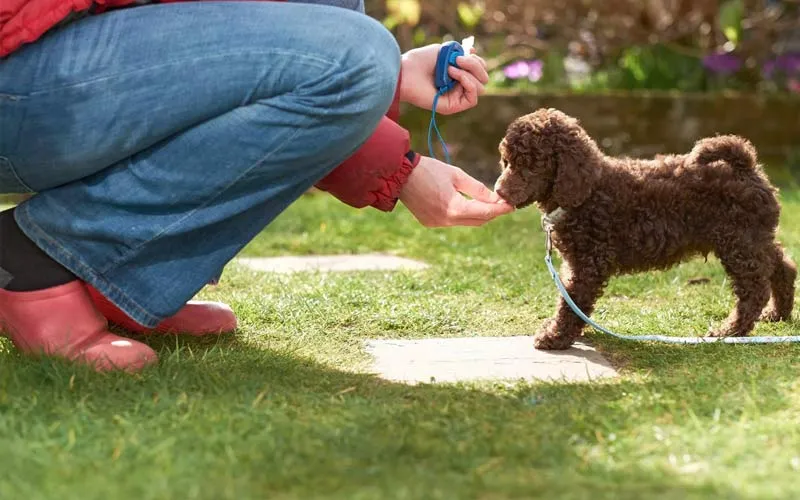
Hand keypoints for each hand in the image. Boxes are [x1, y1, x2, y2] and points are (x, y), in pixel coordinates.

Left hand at [399, 43, 488, 114]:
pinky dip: (468, 83)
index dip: (477, 61)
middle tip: (458, 59)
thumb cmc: (420, 61)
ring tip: (450, 68)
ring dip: (469, 73)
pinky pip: (472, 99)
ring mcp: (456, 97)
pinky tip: (453, 75)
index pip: (480, 71)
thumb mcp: (445, 51)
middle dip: (475, 66)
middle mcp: (458, 87)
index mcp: (458, 75)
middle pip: (483, 79)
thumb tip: (475, 53)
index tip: (466, 51)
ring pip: (480, 88)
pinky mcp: (452, 107)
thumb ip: (462, 53)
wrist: (405, 72)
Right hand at [399, 156, 514, 226]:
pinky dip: (462, 214)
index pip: (485, 213)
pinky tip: (464, 203)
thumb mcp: (456, 175)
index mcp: (454, 208)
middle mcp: (446, 221)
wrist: (399, 175)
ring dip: (477, 214)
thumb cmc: (428, 170)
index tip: (511, 205)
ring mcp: (437, 224)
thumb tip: (495, 198)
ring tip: (486, 202)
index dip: (500, 209)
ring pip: (465, 222)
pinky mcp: (430, 223)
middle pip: (478, 221)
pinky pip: (453, 221)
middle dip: (491, 213)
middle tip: (502, 203)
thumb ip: (477, 188)